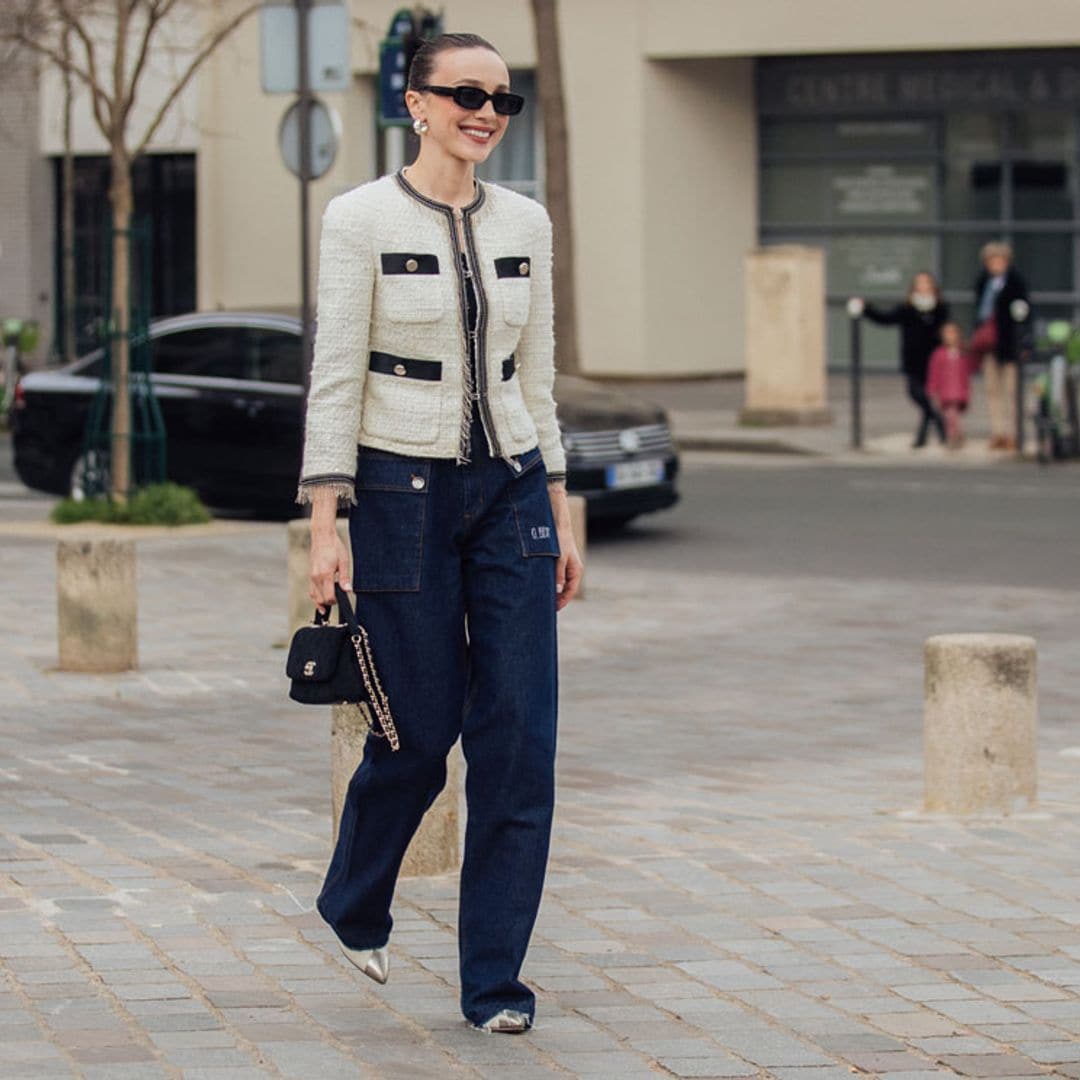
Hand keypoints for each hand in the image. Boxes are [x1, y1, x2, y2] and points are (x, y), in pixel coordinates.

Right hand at [309, 529, 350, 613]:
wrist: (323, 537)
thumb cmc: (334, 548)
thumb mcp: (344, 562)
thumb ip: (345, 578)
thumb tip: (348, 590)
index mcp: (325, 574)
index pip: (328, 596)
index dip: (334, 602)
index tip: (340, 601)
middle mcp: (316, 577)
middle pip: (320, 598)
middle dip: (328, 604)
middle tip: (336, 603)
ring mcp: (311, 576)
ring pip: (313, 596)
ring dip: (320, 603)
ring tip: (326, 609)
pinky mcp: (310, 575)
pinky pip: (311, 590)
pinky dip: (315, 597)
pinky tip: (321, 600)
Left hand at [549, 485, 582, 609]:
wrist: (556, 520)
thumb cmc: (559, 538)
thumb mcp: (558, 558)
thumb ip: (558, 574)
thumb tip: (558, 590)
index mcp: (576, 570)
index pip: (570, 591)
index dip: (562, 602)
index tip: (552, 610)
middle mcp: (571, 569)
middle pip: (565, 589)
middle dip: (556, 598)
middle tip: (544, 607)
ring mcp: (564, 565)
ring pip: (559, 582)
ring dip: (551, 590)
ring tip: (540, 597)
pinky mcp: (557, 560)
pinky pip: (554, 575)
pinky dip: (548, 581)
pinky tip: (539, 584)